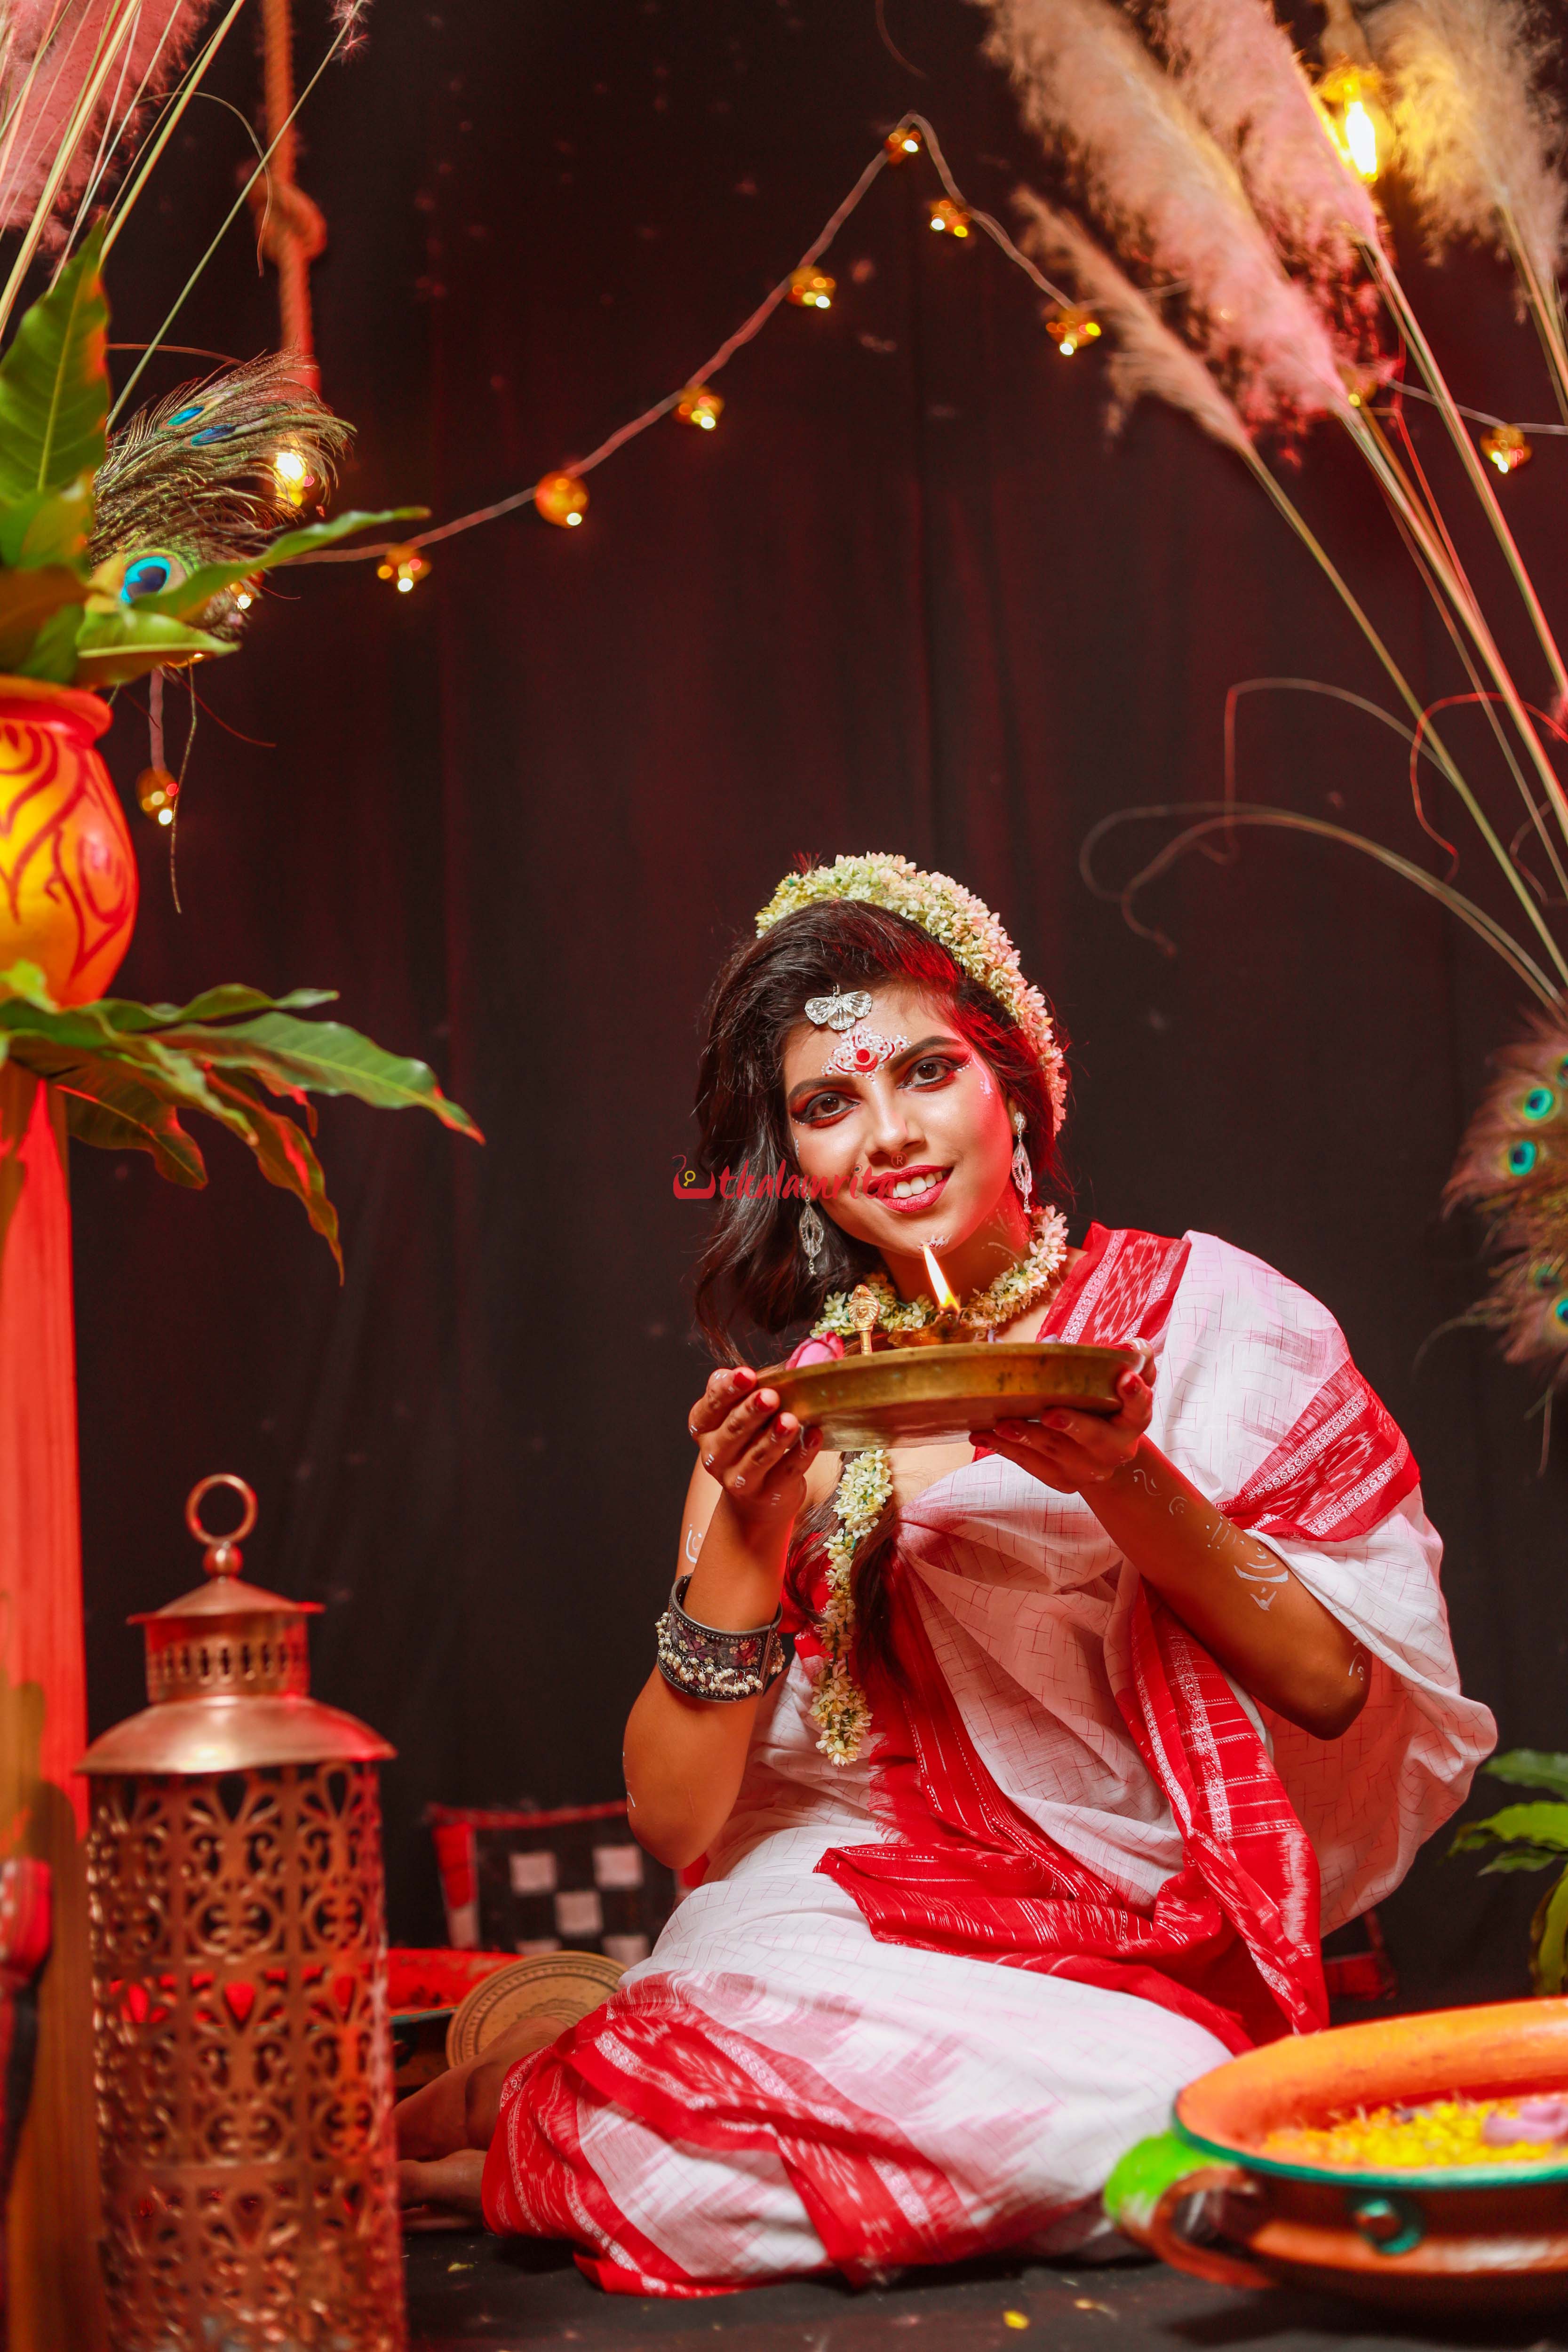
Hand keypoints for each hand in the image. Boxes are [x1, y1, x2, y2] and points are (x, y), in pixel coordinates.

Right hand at [687, 1365, 820, 1530]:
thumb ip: (749, 1390)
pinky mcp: (767, 1494)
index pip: (711, 1406)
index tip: (747, 1374)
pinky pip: (786, 1473)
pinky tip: (815, 1436)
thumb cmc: (750, 1440)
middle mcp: (714, 1455)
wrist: (756, 1498)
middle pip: (733, 1430)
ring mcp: (738, 1479)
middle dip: (752, 1412)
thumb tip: (775, 1367)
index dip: (727, 1390)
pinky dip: (801, 1454)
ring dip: (775, 1437)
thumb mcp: (741, 1413)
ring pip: (757, 1456)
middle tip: (770, 1396)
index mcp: (704, 1427)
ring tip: (791, 1420)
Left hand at [989, 1364, 1153, 1493]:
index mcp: (1133, 1419)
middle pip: (1094, 1437)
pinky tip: (982, 1436)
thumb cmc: (1104, 1404)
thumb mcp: (1118, 1380)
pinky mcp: (1063, 1481)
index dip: (1135, 1393)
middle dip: (1072, 1425)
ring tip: (1000, 1424)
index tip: (1126, 1378)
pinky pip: (1031, 1465)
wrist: (1101, 1454)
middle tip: (1049, 1414)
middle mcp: (1116, 1449)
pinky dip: (1006, 1449)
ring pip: (1055, 1452)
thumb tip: (1095, 1344)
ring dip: (1026, 1437)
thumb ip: (1122, 1359)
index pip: (1140, 1405)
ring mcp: (1089, 1470)